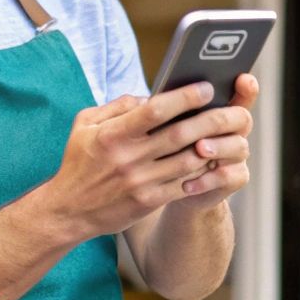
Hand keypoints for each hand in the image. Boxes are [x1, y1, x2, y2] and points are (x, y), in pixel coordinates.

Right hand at [37, 76, 256, 240]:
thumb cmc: (79, 162)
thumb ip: (118, 106)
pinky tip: (216, 159)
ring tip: (230, 133)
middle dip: (211, 119)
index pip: (155, 110)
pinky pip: (185, 184)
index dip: (184, 97)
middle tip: (232, 109)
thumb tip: (151, 95)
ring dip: (214, 146)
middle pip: (180, 134)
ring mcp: (140, 182)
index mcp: (112, 134)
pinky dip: (203, 171)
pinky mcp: (149, 201)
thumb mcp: (85, 125)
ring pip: (189, 160)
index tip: (205, 88)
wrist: (67, 211)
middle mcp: (128, 158)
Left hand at [169, 73, 257, 212]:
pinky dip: (208, 180)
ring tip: (199, 150)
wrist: (169, 185)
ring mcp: (235, 154)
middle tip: (202, 122)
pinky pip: (229, 177)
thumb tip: (143, 101)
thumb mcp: (161, 126)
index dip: (246, 86)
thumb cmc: (164, 147)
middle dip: (222, 119)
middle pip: (242, 118)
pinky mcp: (234, 178)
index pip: (240, 92)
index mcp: (219, 109)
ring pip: (240, 146)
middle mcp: (233, 129)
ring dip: (219, 147)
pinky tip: (187, 184)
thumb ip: (162, 110)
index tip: (241, 79)